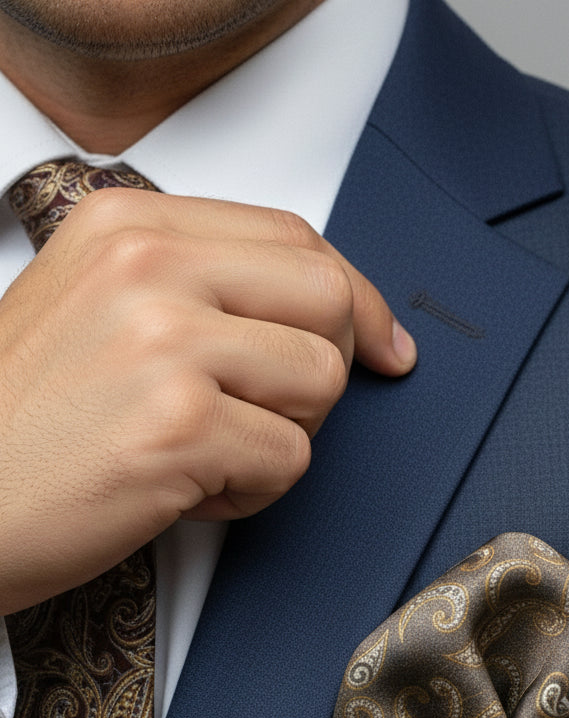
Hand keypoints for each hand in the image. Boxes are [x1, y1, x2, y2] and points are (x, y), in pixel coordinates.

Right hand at [0, 190, 416, 613]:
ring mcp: (164, 341)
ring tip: (205, 452)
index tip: (383, 342)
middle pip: (328, 297)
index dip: (357, 298)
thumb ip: (197, 286)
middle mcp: (147, 267)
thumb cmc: (22, 426)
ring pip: (321, 381)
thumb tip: (328, 301)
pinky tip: (184, 490)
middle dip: (325, 368)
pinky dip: (250, 492)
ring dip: (281, 437)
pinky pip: (291, 459)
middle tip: (271, 412)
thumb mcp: (93, 308)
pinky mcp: (180, 424)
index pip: (296, 237)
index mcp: (130, 226)